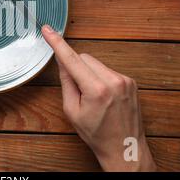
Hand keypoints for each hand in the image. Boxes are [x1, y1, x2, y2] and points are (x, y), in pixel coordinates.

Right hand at [42, 25, 155, 171]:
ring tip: (92, 96)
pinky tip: (103, 96)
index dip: (57, 43)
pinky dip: (100, 77)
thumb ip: (66, 82)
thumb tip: (62, 61)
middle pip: (84, 58)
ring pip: (95, 63)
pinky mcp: (130, 81)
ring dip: (88, 73)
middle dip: (75, 67)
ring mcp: (125, 80)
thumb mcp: (72, 111)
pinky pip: (107, 70)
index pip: (71, 59)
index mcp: (97, 90)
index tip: (48, 30)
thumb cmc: (97, 134)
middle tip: (76, 90)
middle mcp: (114, 81)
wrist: (125, 148)